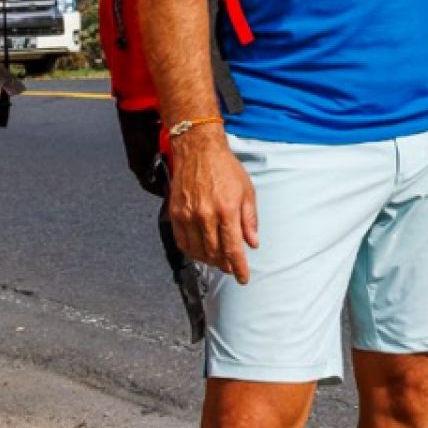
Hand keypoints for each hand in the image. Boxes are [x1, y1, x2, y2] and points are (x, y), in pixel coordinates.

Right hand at [163, 128, 259, 283]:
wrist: (198, 150)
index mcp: (226, 210)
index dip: (239, 268)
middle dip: (225, 265)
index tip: (243, 278)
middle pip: (215, 253)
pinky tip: (200, 251)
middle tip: (231, 268)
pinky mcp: (175, 213)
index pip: (233, 249)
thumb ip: (249, 220)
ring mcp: (188, 215)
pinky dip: (192, 251)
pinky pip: (182, 241)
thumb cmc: (224, 168)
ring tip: (217, 261)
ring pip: (198, 251)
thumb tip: (252, 243)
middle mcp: (205, 215)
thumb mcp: (247, 191)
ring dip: (209, 261)